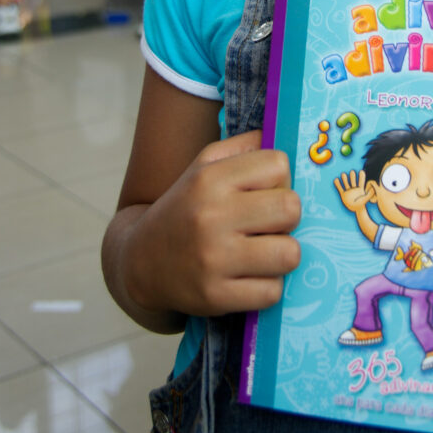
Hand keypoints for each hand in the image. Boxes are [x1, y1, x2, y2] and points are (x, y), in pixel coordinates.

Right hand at [125, 130, 301, 317]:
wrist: (140, 261)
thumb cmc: (186, 207)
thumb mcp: (204, 166)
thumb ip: (245, 147)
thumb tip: (287, 135)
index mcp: (210, 178)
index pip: (279, 165)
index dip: (280, 179)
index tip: (265, 192)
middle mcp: (211, 216)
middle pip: (291, 208)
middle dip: (288, 217)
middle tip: (270, 224)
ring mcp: (213, 259)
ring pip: (289, 254)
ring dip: (282, 255)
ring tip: (263, 252)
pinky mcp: (215, 297)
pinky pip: (272, 292)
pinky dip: (267, 287)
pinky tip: (249, 277)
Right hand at [334, 169, 370, 213]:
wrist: (356, 209)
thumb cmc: (362, 203)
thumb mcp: (366, 199)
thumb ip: (370, 194)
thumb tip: (374, 188)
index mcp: (360, 188)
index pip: (361, 181)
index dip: (361, 176)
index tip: (361, 171)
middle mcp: (354, 188)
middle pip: (353, 180)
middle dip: (352, 176)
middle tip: (352, 172)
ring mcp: (348, 190)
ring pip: (346, 183)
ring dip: (344, 178)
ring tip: (343, 174)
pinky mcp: (343, 194)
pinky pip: (340, 188)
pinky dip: (338, 184)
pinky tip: (336, 179)